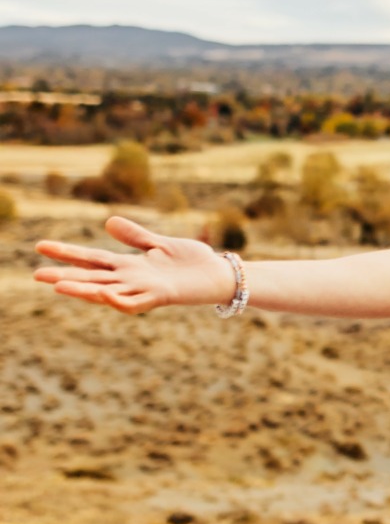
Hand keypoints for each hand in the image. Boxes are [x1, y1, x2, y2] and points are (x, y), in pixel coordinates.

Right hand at [33, 214, 235, 314]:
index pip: (91, 258)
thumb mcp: (159, 243)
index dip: (67, 253)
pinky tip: (104, 294)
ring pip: (107, 292)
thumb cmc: (191, 261)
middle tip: (36, 274)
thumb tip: (107, 221)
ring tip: (59, 286)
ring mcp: (144, 289)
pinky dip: (119, 299)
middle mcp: (131, 279)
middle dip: (65, 276)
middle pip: (92, 277)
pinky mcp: (160, 296)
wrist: (220, 274)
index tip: (40, 247)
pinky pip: (134, 302)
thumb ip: (135, 236)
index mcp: (129, 265)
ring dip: (84, 290)